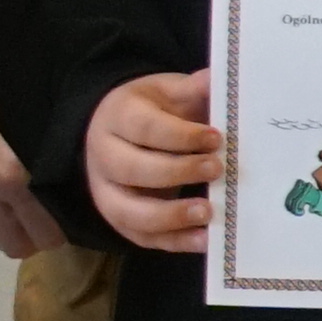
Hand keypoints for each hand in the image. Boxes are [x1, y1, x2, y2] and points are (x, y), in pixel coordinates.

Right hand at [0, 93, 64, 261]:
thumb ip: (60, 181)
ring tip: (26, 204)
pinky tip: (5, 187)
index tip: (69, 218)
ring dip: (13, 225)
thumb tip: (79, 218)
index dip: (60, 232)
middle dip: (35, 236)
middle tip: (49, 218)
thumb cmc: (36, 109)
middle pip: (15, 245)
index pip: (44, 236)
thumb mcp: (56, 143)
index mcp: (14, 175)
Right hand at [85, 70, 222, 251]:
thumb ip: (192, 89)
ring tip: (207, 213)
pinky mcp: (119, 220)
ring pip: (128, 211)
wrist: (116, 130)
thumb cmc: (150, 110)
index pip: (143, 128)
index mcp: (116, 118)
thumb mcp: (167, 92)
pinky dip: (174, 242)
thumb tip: (218, 78)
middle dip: (176, 172)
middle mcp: (103, 157)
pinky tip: (204, 239)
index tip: (215, 138)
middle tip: (217, 168)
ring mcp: (107, 192)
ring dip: (170, 216)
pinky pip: (142, 237)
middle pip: (132, 169)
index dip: (180, 135)